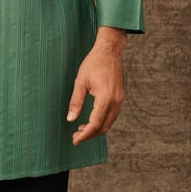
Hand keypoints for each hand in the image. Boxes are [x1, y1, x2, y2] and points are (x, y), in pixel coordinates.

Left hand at [66, 26, 125, 144]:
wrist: (109, 51)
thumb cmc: (93, 63)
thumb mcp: (80, 81)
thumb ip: (76, 102)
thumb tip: (70, 119)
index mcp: (105, 99)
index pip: (95, 124)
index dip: (84, 135)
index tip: (75, 140)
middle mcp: (115, 102)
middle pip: (103, 127)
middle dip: (90, 135)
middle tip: (76, 137)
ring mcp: (119, 100)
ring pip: (109, 123)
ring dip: (96, 129)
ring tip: (81, 129)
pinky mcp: (120, 97)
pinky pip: (112, 115)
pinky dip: (102, 121)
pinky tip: (92, 119)